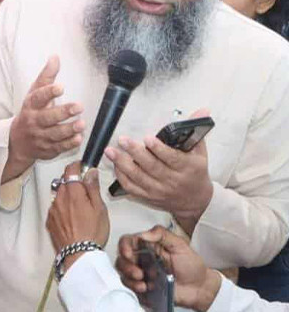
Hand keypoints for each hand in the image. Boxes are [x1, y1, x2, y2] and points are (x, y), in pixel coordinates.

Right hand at [6, 56, 84, 180]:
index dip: (48, 93)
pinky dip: (68, 144)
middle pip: (47, 117)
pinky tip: (78, 138)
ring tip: (81, 124)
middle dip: (63, 112)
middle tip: (79, 106)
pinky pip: (59, 147)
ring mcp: (40, 136)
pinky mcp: (47, 149)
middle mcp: (34, 121)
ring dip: (68, 129)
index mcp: (31, 106)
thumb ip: (46, 77)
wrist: (17, 142)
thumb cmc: (30, 113)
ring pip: (55, 134)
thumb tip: (55, 57)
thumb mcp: (34, 94)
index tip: (60, 87)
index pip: (38, 98)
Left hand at [47, 162, 109, 253]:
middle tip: (85, 191)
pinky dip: (62, 208)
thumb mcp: (99, 208)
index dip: (77, 166)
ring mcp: (52, 210)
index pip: (70, 169)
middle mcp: (59, 198)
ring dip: (67, 195)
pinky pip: (55, 208)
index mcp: (72, 193)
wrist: (79, 255)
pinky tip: (72, 218)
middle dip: (73, 182)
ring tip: (80, 208)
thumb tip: (90, 171)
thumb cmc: (93, 233)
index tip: (83, 168)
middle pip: (63, 181)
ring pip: (58, 194)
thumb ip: (92, 187)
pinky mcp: (49, 221)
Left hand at [105, 109, 213, 233]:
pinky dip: (121, 176)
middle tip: (123, 140)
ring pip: (138, 177)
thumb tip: (202, 110)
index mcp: (186, 168)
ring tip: (110, 151)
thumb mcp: (200, 152)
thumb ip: (195, 131)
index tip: (147, 138)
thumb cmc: (195, 172)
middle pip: (151, 167)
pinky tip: (115, 165)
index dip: (159, 149)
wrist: (195, 201)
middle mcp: (172, 181)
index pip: (172, 158)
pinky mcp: (148, 197)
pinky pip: (131, 187)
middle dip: (135, 152)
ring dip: (122, 163)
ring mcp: (158, 190)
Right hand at [116, 225, 221, 311]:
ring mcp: (141, 275)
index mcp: (147, 246)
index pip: (127, 242)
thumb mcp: (180, 245)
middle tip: (139, 273)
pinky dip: (135, 290)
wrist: (200, 288)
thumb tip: (143, 234)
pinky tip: (146, 289)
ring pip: (123, 275)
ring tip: (144, 284)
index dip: (124, 247)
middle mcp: (141, 259)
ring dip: (130, 280)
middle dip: (126, 267)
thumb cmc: (192, 265)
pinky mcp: (143, 289)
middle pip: (121, 259)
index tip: (129, 254)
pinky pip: (131, 289)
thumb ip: (162, 235)